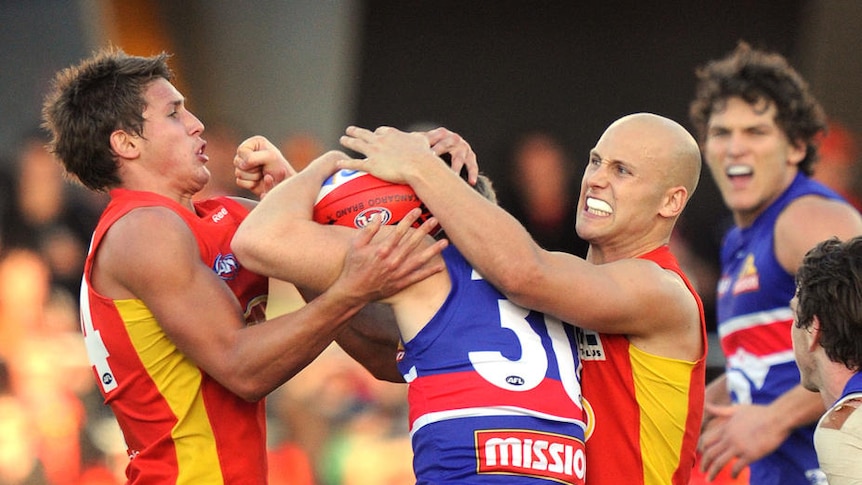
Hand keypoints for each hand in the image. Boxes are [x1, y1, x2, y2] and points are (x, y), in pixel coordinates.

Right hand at [233, 135, 295, 197]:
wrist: (283, 185)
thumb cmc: (279, 168)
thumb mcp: (270, 157)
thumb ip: (253, 157)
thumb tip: (242, 165)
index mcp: (254, 143)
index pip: (241, 151)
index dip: (250, 159)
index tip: (263, 161)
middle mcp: (246, 153)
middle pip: (237, 162)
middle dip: (252, 168)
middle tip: (264, 168)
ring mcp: (244, 165)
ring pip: (238, 173)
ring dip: (253, 176)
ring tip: (262, 174)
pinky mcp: (243, 178)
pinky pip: (239, 182)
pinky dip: (250, 184)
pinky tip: (258, 181)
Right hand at [332, 207, 447, 303]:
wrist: (353, 291)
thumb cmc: (353, 267)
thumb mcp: (355, 246)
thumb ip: (368, 230)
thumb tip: (378, 215)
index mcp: (382, 249)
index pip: (399, 231)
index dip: (409, 219)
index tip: (417, 210)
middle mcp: (392, 260)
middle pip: (412, 242)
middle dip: (424, 230)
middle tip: (435, 220)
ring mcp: (398, 273)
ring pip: (419, 259)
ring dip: (433, 250)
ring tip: (445, 242)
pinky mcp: (400, 283)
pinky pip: (418, 277)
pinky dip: (429, 272)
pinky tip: (440, 266)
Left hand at [339, 125, 479, 184]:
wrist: (419, 166)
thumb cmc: (424, 156)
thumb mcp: (424, 143)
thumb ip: (424, 140)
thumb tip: (438, 136)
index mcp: (393, 134)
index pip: (382, 132)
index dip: (378, 134)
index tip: (375, 135)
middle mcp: (381, 140)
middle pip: (366, 134)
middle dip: (357, 132)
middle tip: (350, 130)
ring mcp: (375, 152)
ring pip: (357, 145)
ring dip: (348, 141)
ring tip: (342, 139)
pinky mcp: (372, 165)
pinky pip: (355, 163)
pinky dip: (345, 163)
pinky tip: (338, 163)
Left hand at [421, 126, 478, 184]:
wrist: (455, 147)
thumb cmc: (435, 148)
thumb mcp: (427, 144)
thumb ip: (416, 146)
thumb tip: (394, 153)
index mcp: (441, 134)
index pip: (432, 138)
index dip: (425, 145)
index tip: (419, 153)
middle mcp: (453, 139)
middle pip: (446, 144)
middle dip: (439, 152)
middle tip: (432, 161)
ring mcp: (463, 147)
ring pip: (460, 157)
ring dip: (456, 167)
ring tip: (452, 176)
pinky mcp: (471, 156)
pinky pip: (472, 165)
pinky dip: (472, 173)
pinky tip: (470, 182)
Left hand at [697, 402, 786, 479]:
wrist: (777, 419)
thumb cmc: (759, 413)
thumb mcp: (736, 409)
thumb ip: (720, 410)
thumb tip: (705, 405)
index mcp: (725, 428)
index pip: (706, 441)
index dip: (701, 450)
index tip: (701, 456)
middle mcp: (728, 438)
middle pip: (710, 453)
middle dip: (704, 464)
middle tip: (701, 471)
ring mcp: (739, 447)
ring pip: (719, 462)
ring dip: (713, 472)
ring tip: (710, 479)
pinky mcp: (750, 455)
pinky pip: (737, 467)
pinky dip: (733, 474)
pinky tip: (733, 476)